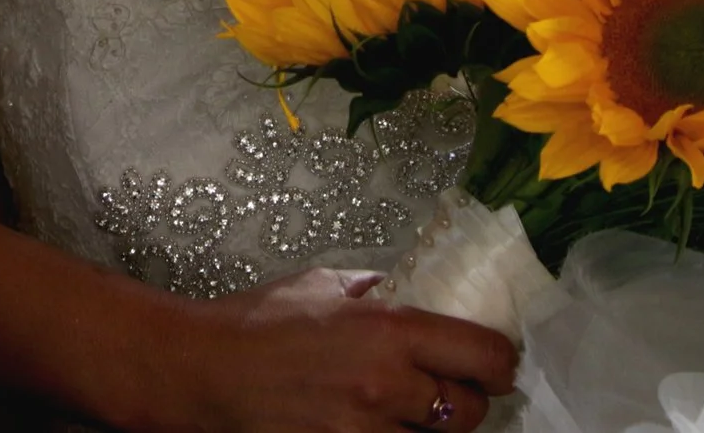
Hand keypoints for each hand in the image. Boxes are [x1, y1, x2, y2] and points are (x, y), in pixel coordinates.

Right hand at [137, 266, 517, 432]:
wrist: (203, 372)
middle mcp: (387, 386)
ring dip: (430, 427)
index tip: (496, 360)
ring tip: (408, 407)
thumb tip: (414, 291)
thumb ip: (378, 290)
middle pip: (470, 411)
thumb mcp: (325, 284)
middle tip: (453, 386)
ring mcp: (364, 432)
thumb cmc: (258, 322)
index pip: (485, 356)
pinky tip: (379, 424)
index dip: (500, 361)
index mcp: (391, 331)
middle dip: (468, 399)